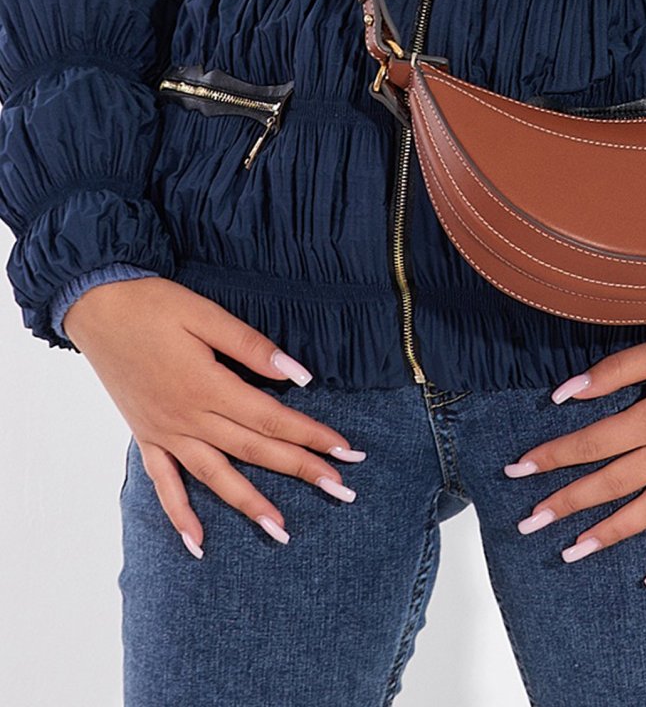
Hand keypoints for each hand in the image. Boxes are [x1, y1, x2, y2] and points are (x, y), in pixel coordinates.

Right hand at [63, 277, 365, 554]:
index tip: (346, 450)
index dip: (312, 435)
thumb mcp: (205, 314)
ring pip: (215, 477)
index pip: (272, 419)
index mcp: (209, 387)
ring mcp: (165, 433)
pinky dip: (180, 515)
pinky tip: (197, 544)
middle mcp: (189, 419)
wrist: (95, 308)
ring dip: (250, 504)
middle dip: (300, 470)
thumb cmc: (153, 304)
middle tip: (340, 491)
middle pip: (254, 451)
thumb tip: (297, 374)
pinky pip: (164, 485)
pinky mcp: (146, 436)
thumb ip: (251, 347)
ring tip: (281, 531)